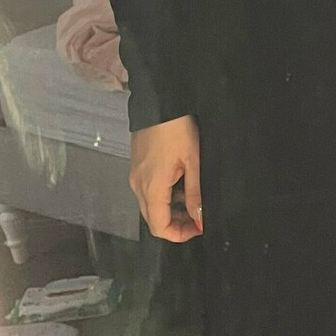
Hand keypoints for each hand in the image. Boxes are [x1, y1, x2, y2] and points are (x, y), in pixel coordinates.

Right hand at [129, 115, 202, 242]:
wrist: (159, 100)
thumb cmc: (177, 128)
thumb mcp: (194, 162)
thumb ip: (195, 194)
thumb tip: (199, 218)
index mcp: (151, 188)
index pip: (159, 227)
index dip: (179, 234)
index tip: (198, 228)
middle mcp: (138, 185)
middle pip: (153, 218)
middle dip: (176, 223)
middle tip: (199, 216)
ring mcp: (135, 175)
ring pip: (151, 205)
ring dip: (171, 209)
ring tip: (194, 199)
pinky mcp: (137, 165)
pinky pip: (148, 190)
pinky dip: (164, 195)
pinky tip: (181, 183)